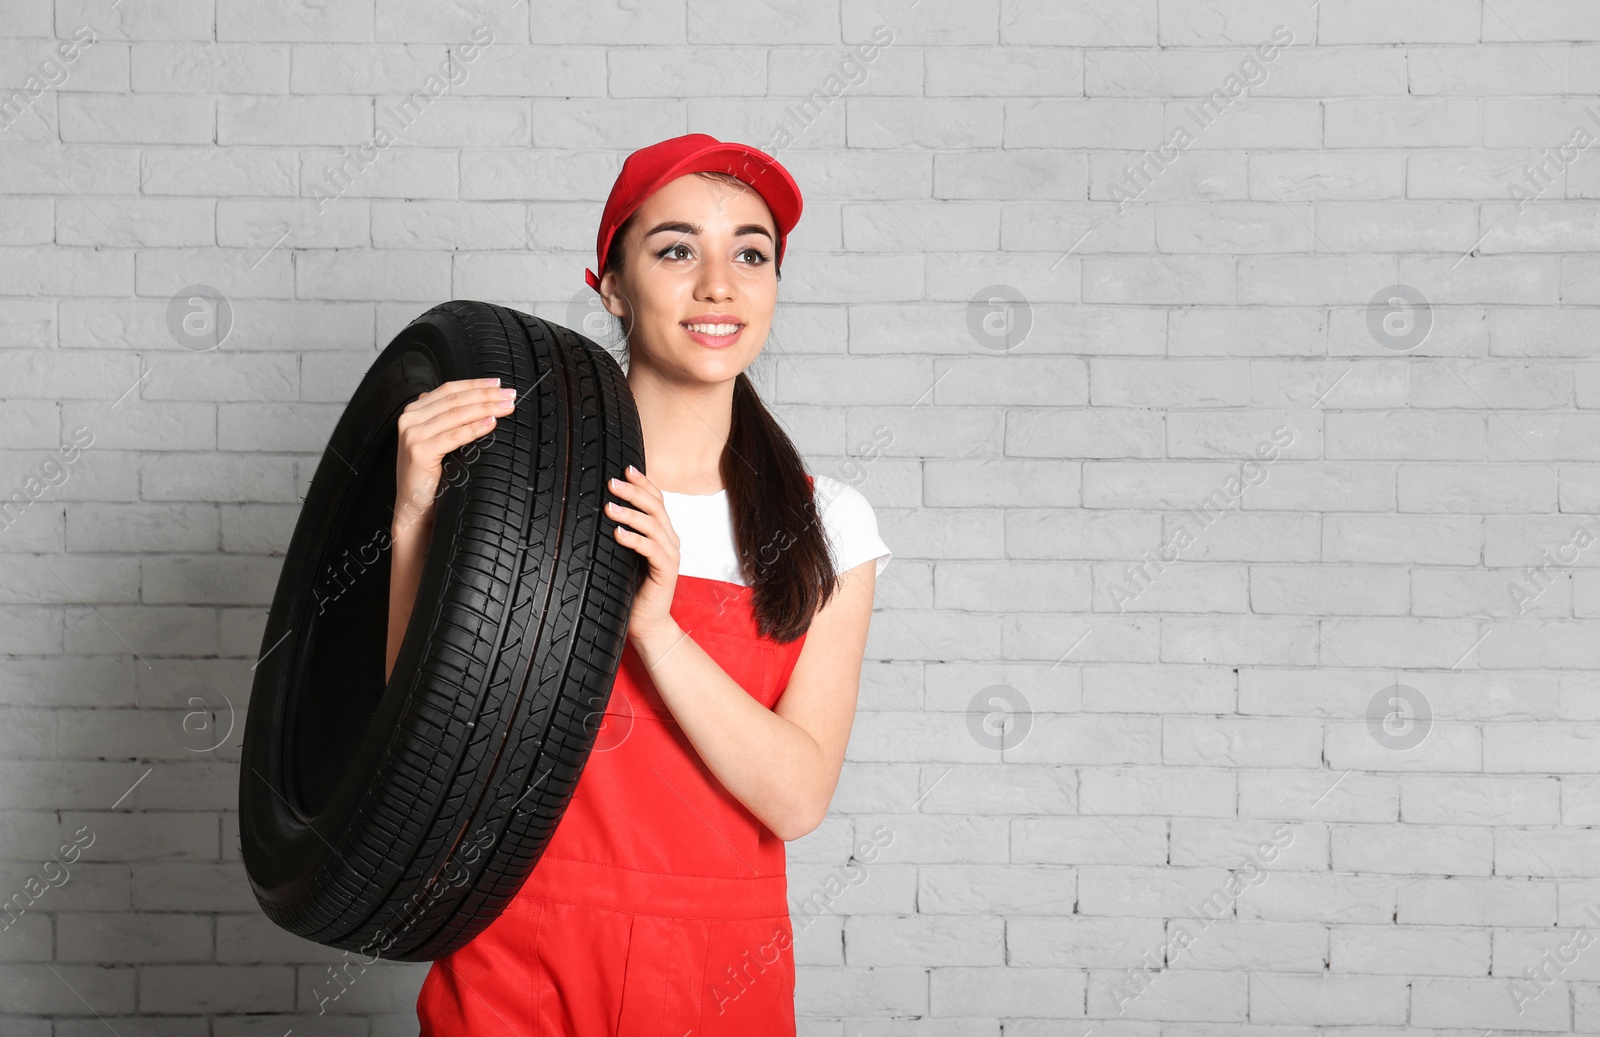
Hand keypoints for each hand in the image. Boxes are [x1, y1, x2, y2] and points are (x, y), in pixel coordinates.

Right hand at [393, 377, 518, 534]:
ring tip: (506, 407)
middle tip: (510, 395)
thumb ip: (448, 419)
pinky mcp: (418, 451)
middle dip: (486, 395)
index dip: (476, 384)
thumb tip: (480, 401)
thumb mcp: (438, 440)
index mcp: (414, 412)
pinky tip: (490, 423)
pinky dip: (474, 428)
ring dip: (485, 408)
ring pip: (456, 414)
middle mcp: (409, 419)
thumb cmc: (431, 475)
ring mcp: (412, 434)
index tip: (499, 384)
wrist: (415, 506)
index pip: (449, 390)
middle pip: (455, 400)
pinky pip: (453, 436)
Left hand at [606, 465, 682, 648]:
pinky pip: (651, 550)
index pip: (657, 500)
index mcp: (663, 533)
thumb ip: (623, 534)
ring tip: (610, 508)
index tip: (626, 469)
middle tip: (612, 483)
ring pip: (654, 525)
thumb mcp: (625, 555)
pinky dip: (634, 539)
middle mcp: (670, 540)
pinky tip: (618, 533)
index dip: (643, 483)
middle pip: (656, 507)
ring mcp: (670, 555)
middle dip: (634, 492)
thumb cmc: (632, 589)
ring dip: (631, 514)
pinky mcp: (666, 572)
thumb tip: (600, 510)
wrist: (647, 623)